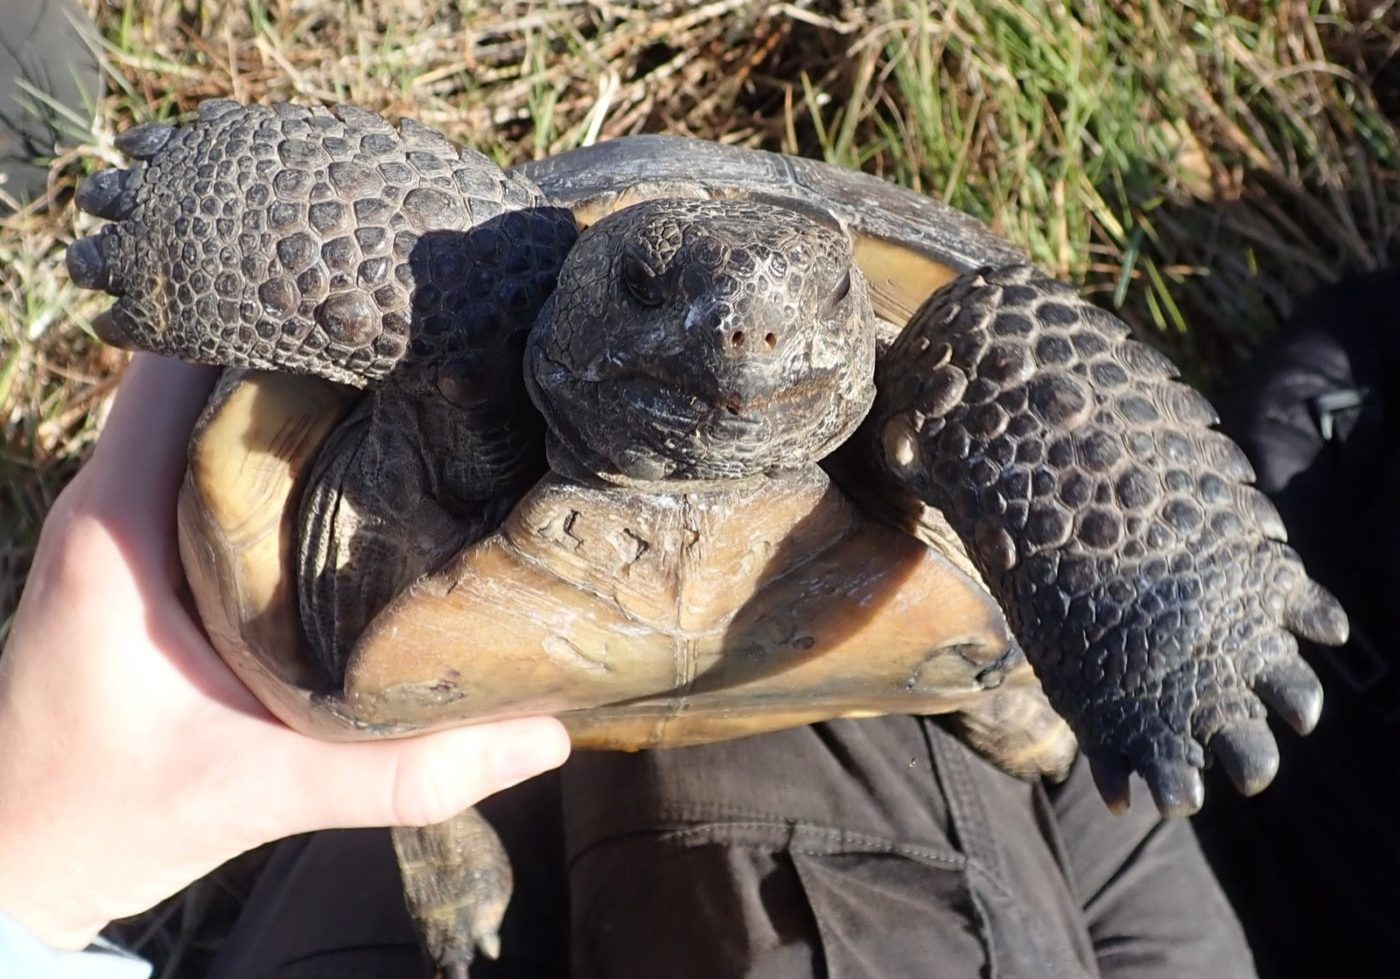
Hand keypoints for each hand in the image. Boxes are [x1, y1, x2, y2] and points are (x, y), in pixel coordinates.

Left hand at [0, 354, 570, 948]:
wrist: (13, 865)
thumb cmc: (100, 819)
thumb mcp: (255, 792)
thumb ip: (397, 771)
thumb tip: (537, 735)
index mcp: (119, 528)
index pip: (179, 360)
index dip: (267, 309)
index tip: (369, 296)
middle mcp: (112, 502)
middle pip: (204, 367)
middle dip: (304, 337)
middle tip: (419, 331)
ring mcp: (122, 521)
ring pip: (206, 409)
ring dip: (292, 387)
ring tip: (406, 374)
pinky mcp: (140, 552)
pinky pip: (208, 458)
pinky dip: (276, 440)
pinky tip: (360, 458)